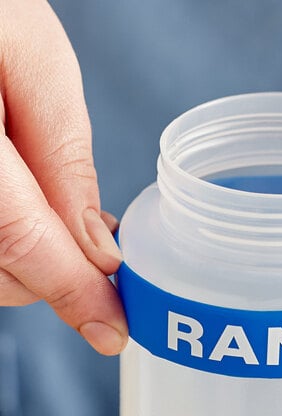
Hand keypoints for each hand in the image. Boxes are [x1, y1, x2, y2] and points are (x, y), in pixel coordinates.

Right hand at [0, 0, 126, 353]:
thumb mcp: (32, 59)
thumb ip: (63, 159)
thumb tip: (96, 249)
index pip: (21, 243)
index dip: (73, 295)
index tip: (113, 332)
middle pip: (0, 267)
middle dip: (60, 276)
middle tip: (104, 255)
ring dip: (35, 262)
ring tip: (71, 228)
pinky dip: (9, 242)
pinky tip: (32, 212)